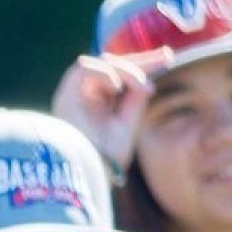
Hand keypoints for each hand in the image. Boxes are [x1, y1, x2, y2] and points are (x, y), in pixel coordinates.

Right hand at [48, 47, 172, 175]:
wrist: (84, 175)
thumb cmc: (104, 159)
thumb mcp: (126, 126)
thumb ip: (134, 102)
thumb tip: (147, 81)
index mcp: (98, 107)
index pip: (121, 78)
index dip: (144, 66)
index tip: (167, 57)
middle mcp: (85, 98)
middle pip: (113, 66)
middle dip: (140, 60)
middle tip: (166, 57)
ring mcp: (74, 95)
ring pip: (102, 65)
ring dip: (125, 69)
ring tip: (140, 85)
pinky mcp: (64, 95)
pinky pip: (84, 69)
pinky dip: (104, 73)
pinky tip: (118, 85)